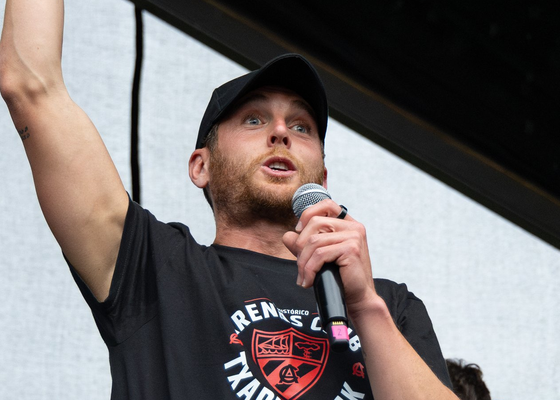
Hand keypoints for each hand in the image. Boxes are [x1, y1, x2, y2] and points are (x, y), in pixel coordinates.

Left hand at [282, 199, 376, 320]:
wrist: (357, 299)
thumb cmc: (340, 277)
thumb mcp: (319, 257)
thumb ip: (303, 245)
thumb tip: (287, 236)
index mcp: (348, 224)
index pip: (326, 205)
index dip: (307, 214)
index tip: (299, 232)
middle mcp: (353, 227)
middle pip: (314, 223)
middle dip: (300, 246)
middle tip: (300, 265)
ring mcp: (354, 236)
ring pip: (314, 241)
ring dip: (303, 262)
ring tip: (304, 277)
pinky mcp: (351, 248)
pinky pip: (320, 254)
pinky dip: (309, 269)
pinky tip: (309, 280)